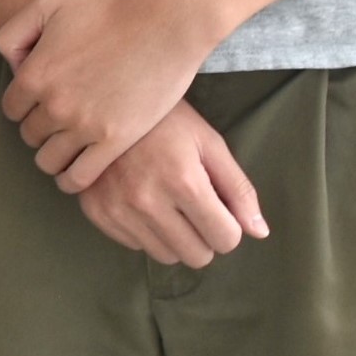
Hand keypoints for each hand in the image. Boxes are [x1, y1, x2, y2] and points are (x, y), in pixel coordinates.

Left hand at [0, 0, 220, 193]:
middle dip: (40, 129)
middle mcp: (54, 105)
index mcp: (34, 75)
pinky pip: (80, 177)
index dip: (25, 106)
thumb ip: (16, 33)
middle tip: (58, 123)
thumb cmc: (110, 7)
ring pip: (50, 160)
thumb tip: (13, 65)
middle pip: (30, 135)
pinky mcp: (115, 141)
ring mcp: (84, 126)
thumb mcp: (48, 4)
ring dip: (54, 156)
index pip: (12, 109)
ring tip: (67, 148)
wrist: (166, 21)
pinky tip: (76, 173)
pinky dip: (72, 180)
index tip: (40, 104)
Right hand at [71, 102, 269, 265]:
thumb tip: (259, 232)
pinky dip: (144, 231)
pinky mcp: (96, 211)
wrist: (106, 99)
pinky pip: (134, 246)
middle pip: (196, 256)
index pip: (225, 239)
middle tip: (194, 208)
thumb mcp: (210, 144)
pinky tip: (140, 201)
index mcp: (184, 181)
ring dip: (174, 238)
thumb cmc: (167, 120)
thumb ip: (238, 189)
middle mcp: (147, 200)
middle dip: (204, 236)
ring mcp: (117, 208)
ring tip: (167, 204)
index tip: (218, 208)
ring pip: (165, 256)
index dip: (229, 226)